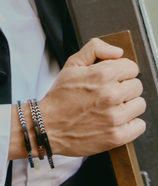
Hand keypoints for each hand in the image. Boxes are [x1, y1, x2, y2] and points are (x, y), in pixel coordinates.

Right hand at [39, 38, 145, 156]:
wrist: (47, 126)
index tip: (111, 79)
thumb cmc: (58, 98)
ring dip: (127, 106)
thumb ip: (94, 49)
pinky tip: (114, 121)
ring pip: (139, 104)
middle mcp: (111, 95)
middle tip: (106, 95)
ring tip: (109, 108)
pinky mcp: (116, 136)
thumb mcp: (71, 65)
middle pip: (136, 86)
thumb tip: (118, 52)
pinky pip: (139, 126)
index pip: (132, 67)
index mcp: (102, 75)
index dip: (120, 72)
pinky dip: (130, 124)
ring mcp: (115, 117)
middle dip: (123, 88)